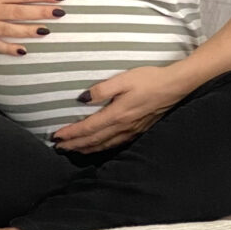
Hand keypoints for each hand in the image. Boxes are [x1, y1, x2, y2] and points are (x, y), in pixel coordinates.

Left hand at [51, 66, 189, 153]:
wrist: (174, 87)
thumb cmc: (149, 79)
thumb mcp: (123, 79)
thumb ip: (101, 89)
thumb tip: (82, 99)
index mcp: (116, 115)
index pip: (88, 128)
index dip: (71, 134)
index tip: (56, 137)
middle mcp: (122, 127)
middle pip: (93, 141)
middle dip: (74, 145)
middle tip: (58, 147)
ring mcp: (131, 131)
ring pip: (103, 145)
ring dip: (86, 149)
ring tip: (73, 150)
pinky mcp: (138, 131)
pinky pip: (114, 144)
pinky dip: (101, 148)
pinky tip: (98, 147)